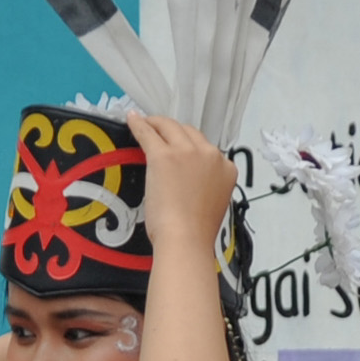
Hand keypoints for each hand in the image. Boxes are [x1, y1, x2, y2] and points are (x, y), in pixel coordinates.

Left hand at [130, 113, 236, 260]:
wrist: (186, 239)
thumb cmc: (197, 231)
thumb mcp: (212, 201)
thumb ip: (206, 183)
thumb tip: (188, 179)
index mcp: (226, 168)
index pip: (207, 149)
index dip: (190, 148)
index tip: (179, 150)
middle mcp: (211, 155)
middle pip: (190, 132)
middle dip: (174, 132)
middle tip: (159, 133)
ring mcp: (187, 152)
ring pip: (170, 127)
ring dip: (157, 124)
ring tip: (146, 123)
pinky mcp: (164, 155)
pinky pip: (149, 133)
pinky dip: (139, 125)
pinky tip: (132, 120)